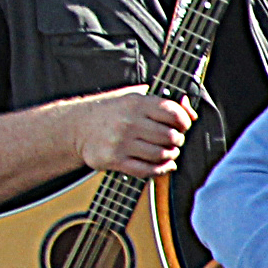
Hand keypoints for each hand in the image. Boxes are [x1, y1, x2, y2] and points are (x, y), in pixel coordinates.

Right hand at [76, 87, 195, 177]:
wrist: (77, 127)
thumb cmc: (113, 112)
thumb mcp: (134, 97)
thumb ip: (163, 102)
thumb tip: (191, 113)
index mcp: (136, 103)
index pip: (172, 113)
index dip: (184, 121)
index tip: (183, 125)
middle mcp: (128, 122)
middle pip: (169, 136)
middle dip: (178, 140)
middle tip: (175, 140)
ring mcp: (120, 142)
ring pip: (160, 154)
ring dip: (170, 155)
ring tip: (169, 152)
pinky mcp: (113, 160)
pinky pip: (146, 170)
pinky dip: (161, 169)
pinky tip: (164, 165)